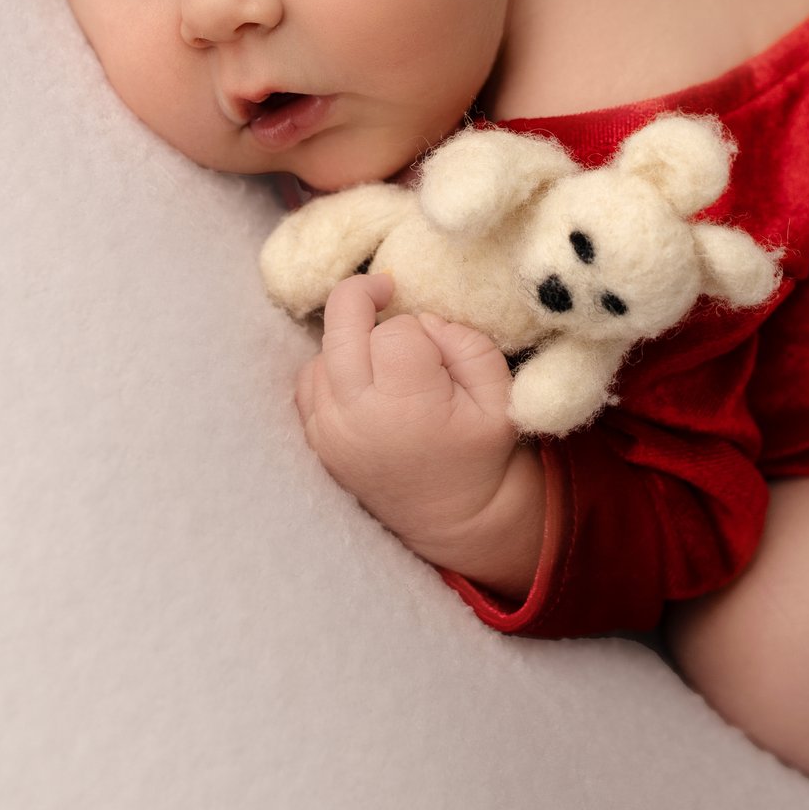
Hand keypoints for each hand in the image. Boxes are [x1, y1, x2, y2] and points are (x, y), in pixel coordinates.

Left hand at [292, 274, 521, 558]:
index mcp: (407, 407)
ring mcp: (329, 432)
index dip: (417, 326)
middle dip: (362, 297)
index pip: (395, 330)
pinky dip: (331, 368)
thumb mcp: (500, 395)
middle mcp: (356, 418)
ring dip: (350, 342)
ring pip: (322, 351)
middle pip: (340, 326)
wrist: (453, 519)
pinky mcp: (315, 441)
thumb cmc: (480, 452)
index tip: (435, 349)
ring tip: (383, 358)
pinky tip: (361, 376)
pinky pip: (308, 381)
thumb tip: (419, 319)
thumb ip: (465, 342)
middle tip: (385, 291)